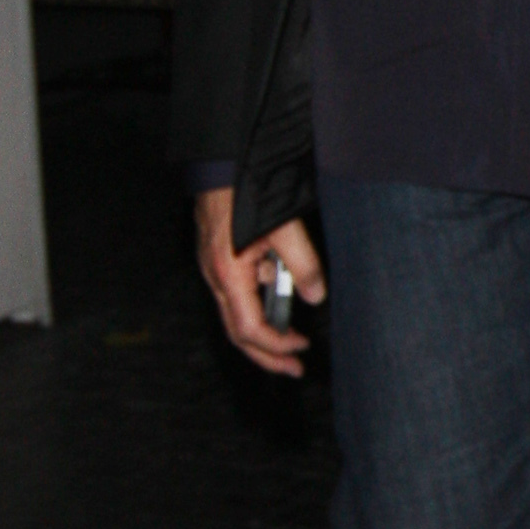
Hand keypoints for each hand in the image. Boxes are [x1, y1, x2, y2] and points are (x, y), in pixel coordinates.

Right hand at [194, 189, 325, 376]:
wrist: (221, 162)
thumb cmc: (246, 190)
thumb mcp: (285, 228)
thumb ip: (303, 264)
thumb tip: (315, 296)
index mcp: (228, 275)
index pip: (249, 329)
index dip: (276, 346)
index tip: (301, 349)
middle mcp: (216, 277)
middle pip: (238, 331)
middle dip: (267, 354)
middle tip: (294, 367)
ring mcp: (214, 269)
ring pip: (236, 314)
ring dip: (264, 330)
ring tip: (293, 336)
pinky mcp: (220, 259)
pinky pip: (237, 294)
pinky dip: (259, 304)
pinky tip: (280, 292)